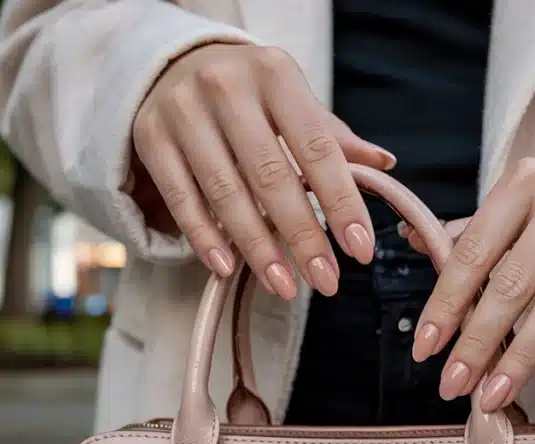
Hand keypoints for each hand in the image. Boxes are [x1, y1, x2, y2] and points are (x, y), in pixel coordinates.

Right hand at [131, 44, 396, 298]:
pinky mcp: (150, 138)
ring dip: (258, 248)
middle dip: (303, 237)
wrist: (171, 65)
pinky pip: (182, 199)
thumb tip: (384, 165)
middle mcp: (227, 87)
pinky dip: (205, 238)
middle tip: (326, 281)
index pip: (317, 148)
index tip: (361, 250)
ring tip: (285, 286)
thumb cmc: (249, 94)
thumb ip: (333, 138)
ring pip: (226, 194)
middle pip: (272, 177)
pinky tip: (228, 268)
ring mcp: (183, 112)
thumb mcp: (293, 101)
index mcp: (275, 73)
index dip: (341, 203)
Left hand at [409, 154, 534, 411]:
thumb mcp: (518, 201)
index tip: (425, 348)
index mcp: (523, 183)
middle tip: (453, 385)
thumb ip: (472, 230)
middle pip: (512, 285)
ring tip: (493, 395)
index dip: (445, 304)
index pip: (473, 253)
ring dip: (521, 359)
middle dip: (477, 343)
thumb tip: (413, 240)